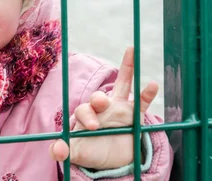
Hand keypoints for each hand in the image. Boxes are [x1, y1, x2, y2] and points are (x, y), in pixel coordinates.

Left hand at [49, 46, 158, 169]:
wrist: (109, 161)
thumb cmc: (89, 151)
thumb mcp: (75, 153)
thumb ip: (62, 151)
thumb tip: (57, 150)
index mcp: (84, 116)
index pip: (83, 111)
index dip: (86, 116)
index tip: (91, 127)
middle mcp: (101, 108)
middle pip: (98, 98)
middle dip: (98, 100)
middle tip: (101, 105)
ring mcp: (118, 108)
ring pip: (122, 85)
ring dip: (126, 70)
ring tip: (130, 51)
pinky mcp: (134, 115)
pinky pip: (142, 102)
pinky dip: (147, 93)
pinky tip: (153, 84)